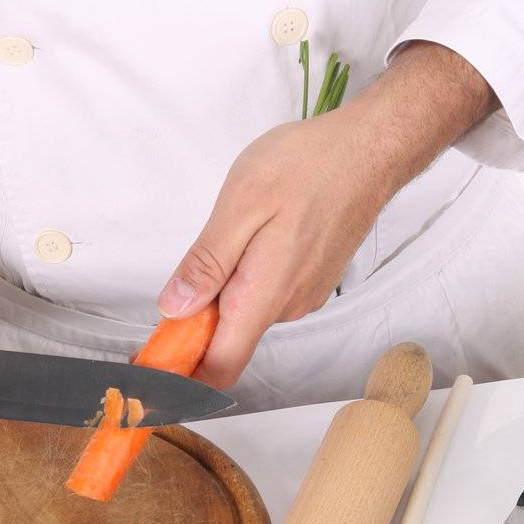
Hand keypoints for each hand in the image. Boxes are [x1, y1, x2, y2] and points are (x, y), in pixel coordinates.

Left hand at [158, 42, 495, 387]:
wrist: (371, 149)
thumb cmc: (310, 166)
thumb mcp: (241, 204)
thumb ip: (206, 263)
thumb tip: (174, 307)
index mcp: (264, 295)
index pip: (219, 367)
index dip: (182, 374)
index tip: (152, 361)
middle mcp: (286, 306)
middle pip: (227, 342)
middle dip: (195, 323)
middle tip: (180, 281)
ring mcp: (302, 296)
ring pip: (246, 314)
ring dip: (223, 293)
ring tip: (230, 236)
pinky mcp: (310, 281)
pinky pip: (266, 295)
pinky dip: (246, 279)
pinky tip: (253, 237)